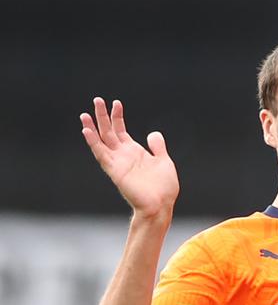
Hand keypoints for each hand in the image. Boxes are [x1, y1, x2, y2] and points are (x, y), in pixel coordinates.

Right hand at [80, 98, 180, 214]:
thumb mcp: (163, 161)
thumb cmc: (164, 187)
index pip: (121, 130)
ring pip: (101, 141)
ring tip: (85, 114)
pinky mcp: (114, 171)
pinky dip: (94, 143)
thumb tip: (153, 133)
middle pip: (108, 132)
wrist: (161, 205)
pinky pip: (101, 154)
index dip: (117, 116)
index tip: (115, 102)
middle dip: (102, 116)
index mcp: (134, 151)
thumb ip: (157, 147)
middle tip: (97, 100)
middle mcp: (123, 155)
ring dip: (92, 127)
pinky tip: (87, 131)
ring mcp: (117, 162)